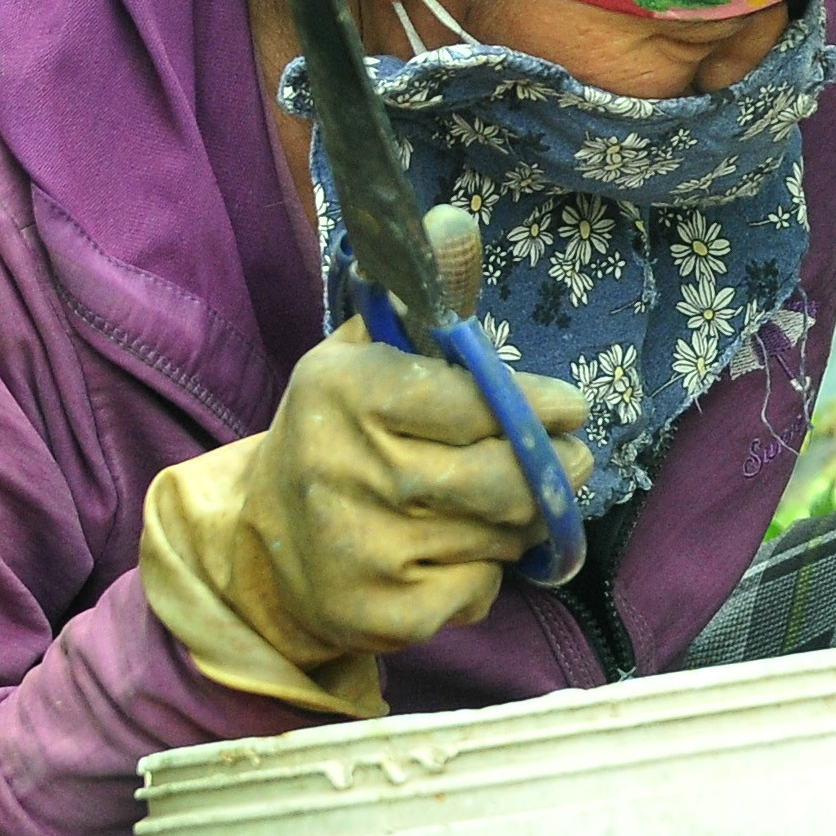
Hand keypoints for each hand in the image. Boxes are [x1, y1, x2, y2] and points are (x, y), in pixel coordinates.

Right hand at [140, 325, 592, 706]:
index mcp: (345, 390)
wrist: (259, 549)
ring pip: (500, 535)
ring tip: (504, 506)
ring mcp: (361, 548)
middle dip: (556, 471)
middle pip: (503, 476)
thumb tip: (456, 220)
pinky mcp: (380, 615)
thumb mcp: (366, 353)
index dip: (538, 406)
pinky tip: (452, 556)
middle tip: (575, 463)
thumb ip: (423, 293)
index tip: (572, 408)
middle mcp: (346, 468)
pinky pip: (478, 590)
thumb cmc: (338, 436)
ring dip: (520, 523)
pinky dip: (484, 576)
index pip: (476, 400)